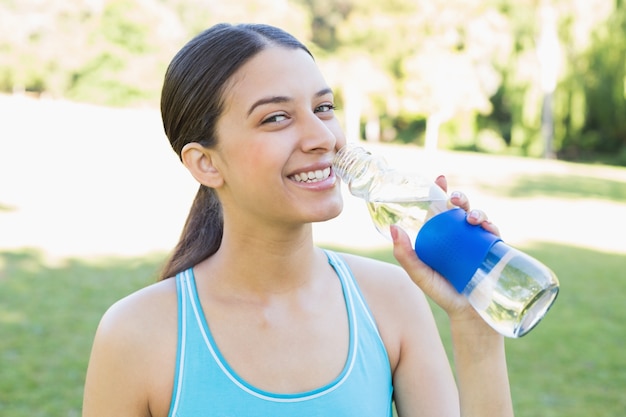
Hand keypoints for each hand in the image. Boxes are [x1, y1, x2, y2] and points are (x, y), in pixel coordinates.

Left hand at [391, 175, 498, 320]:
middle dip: (460, 198)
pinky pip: (495, 232)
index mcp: (441, 236)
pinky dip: (492, 225)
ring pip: (479, 217)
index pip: (440, 209)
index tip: (440, 178)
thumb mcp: (420, 274)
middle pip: (461, 209)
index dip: (441, 191)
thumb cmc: (442, 293)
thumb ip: (405, 255)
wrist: (469, 316)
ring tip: (471, 219)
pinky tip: (488, 227)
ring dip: (477, 211)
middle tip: (455, 199)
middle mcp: (460, 236)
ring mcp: (477, 242)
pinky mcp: (493, 251)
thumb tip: (393, 228)